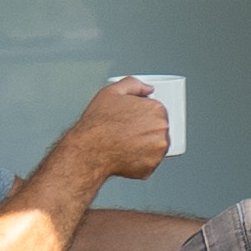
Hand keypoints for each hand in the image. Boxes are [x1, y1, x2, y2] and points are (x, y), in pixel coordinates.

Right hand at [58, 76, 174, 189]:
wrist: (88, 151)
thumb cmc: (98, 123)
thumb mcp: (111, 92)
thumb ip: (133, 84)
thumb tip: (148, 88)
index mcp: (156, 109)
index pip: (158, 111)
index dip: (144, 115)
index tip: (133, 120)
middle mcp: (162, 129)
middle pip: (159, 129)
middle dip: (146, 130)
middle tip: (127, 133)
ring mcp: (158, 149)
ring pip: (155, 147)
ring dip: (145, 146)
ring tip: (126, 144)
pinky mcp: (151, 166)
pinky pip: (149, 162)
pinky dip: (140, 161)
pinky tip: (126, 155)